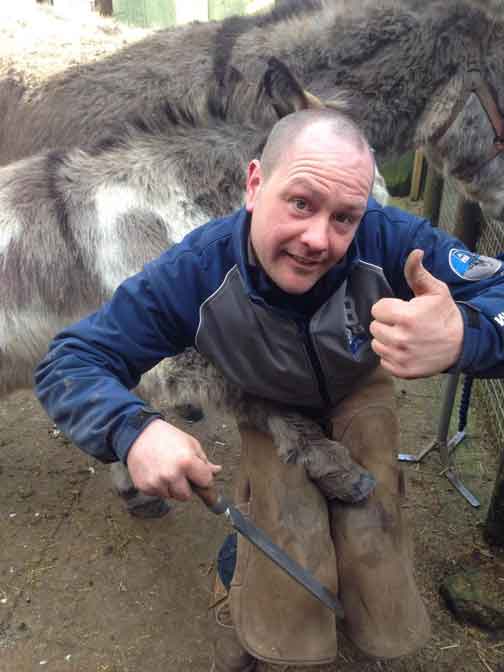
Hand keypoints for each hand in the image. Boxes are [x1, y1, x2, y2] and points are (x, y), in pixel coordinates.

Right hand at [126, 419, 220, 500]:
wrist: (139, 433)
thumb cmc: (167, 437)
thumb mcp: (191, 444)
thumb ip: (204, 461)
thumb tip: (217, 471)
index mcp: (186, 462)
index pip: (206, 482)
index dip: (204, 478)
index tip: (200, 474)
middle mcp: (171, 475)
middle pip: (187, 496)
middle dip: (186, 486)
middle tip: (180, 472)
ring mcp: (157, 483)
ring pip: (171, 496)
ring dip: (171, 487)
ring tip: (165, 469)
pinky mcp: (145, 487)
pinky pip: (158, 494)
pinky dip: (158, 486)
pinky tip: (155, 471)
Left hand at [370, 249, 463, 377]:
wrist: (460, 343)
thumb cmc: (444, 315)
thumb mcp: (435, 290)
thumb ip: (417, 273)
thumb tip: (415, 252)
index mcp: (406, 316)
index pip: (377, 309)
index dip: (389, 308)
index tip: (401, 310)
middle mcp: (400, 338)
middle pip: (374, 327)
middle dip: (386, 323)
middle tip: (403, 324)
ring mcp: (400, 357)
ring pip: (376, 344)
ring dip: (387, 340)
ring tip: (404, 336)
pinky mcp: (401, 371)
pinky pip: (383, 361)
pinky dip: (391, 356)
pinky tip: (405, 350)